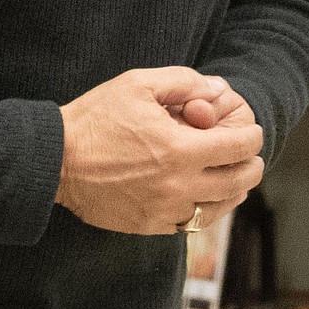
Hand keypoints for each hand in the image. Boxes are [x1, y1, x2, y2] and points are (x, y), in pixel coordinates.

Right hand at [56, 67, 263, 235]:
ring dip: (233, 190)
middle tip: (247, 155)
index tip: (250, 131)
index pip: (240, 148)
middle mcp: (179, 185)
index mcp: (181, 149)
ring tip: (232, 177)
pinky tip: (202, 197)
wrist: (56, 161)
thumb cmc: (96, 118)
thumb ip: (183, 82)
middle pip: (239, 181)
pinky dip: (205, 210)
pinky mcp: (150, 226)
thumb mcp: (138, 84)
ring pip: (220, 208)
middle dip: (250, 165)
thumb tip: (216, 89)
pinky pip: (192, 224)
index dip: (252, 136)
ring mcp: (165, 210)